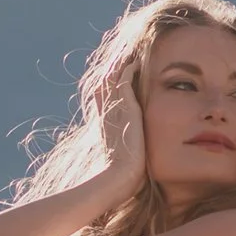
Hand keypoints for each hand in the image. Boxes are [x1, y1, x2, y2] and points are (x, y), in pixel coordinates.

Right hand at [95, 70, 146, 201]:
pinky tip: (135, 63)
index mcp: (105, 127)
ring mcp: (114, 111)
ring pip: (112, 80)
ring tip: (127, 56)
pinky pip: (124, 81)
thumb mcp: (122, 165)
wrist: (118, 178)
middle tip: (119, 59)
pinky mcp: (126, 108)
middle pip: (103, 85)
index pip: (101, 101)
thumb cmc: (122, 179)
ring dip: (119, 66)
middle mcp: (107, 116)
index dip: (105, 88)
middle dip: (110, 71)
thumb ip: (124, 160)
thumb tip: (132, 169)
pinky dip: (128, 70)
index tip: (110, 78)